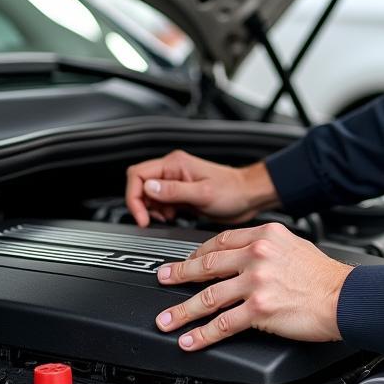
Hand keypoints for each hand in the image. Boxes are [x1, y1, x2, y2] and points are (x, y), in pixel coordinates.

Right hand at [124, 150, 278, 226]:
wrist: (249, 197)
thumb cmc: (233, 191)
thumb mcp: (202, 193)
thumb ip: (173, 191)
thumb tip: (148, 188)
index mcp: (174, 164)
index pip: (137, 174)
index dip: (134, 196)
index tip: (142, 216)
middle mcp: (172, 171)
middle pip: (140, 184)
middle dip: (142, 204)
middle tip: (152, 219)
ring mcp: (176, 182)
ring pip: (148, 195)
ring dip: (152, 209)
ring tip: (168, 217)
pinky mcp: (180, 194)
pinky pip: (160, 202)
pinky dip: (161, 212)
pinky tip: (173, 217)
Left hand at [154, 222, 352, 349]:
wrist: (345, 297)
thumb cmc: (326, 276)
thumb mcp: (294, 245)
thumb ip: (268, 247)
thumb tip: (247, 256)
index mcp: (265, 234)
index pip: (221, 240)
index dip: (198, 252)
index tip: (187, 260)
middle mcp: (258, 254)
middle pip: (207, 264)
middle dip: (179, 275)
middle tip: (163, 280)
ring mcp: (257, 281)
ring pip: (209, 296)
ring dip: (182, 310)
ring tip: (166, 320)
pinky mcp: (259, 309)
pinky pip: (223, 323)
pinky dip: (202, 334)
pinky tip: (190, 340)